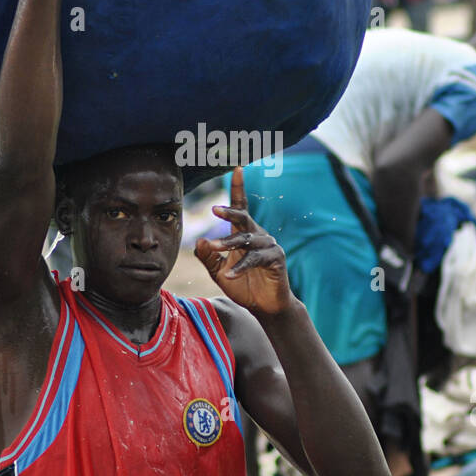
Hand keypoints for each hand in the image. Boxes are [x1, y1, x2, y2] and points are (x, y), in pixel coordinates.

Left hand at [195, 168, 292, 316]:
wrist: (264, 306)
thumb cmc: (243, 285)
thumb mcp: (219, 271)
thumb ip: (208, 256)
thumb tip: (199, 240)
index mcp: (244, 233)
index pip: (240, 206)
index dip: (238, 188)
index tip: (237, 168)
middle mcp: (257, 234)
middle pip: (243, 218)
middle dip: (229, 212)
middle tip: (214, 209)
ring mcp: (268, 245)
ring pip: (246, 240)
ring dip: (228, 244)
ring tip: (214, 248)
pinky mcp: (275, 259)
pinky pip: (255, 259)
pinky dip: (241, 267)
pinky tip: (230, 275)